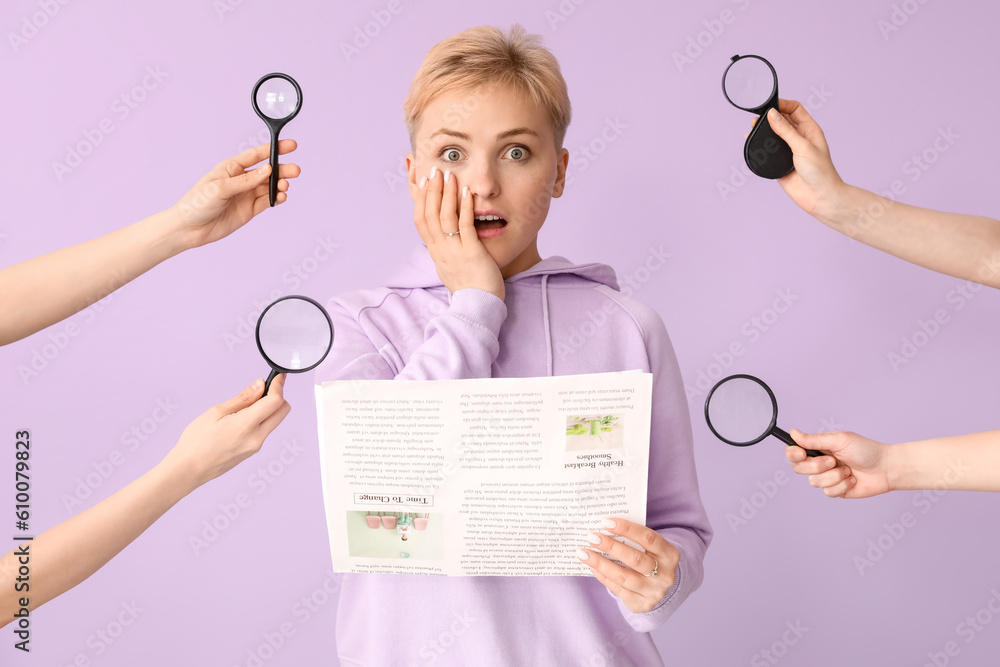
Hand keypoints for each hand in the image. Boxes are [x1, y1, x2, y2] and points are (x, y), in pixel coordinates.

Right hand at [159, 374, 290, 490]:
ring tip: (244, 405)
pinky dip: (260, 420)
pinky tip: (241, 418)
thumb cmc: (196, 441)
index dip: (279, 385)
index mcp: (247, 425)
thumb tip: (260, 385)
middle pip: (283, 411)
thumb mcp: (217, 412)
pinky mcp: (252, 452)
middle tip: (262, 388)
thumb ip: (243, 398)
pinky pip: (264, 431)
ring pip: (274, 421)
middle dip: (277, 396)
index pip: (276, 401)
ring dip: (268, 409)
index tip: (278, 376)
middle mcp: (257, 438)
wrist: (188, 469)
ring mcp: (256, 447)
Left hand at [171, 141, 300, 248]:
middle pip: (267, 171)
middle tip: (295, 170)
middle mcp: (241, 179)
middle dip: (282, 169)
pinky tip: (281, 196)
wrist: (190, 229)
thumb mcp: (221, 188)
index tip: (291, 145)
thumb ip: (246, 180)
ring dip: (280, 185)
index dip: (274, 149)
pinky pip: (267, 201)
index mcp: (231, 168)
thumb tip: (267, 170)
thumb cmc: (198, 203)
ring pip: (269, 186)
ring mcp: (246, 195)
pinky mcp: (250, 210)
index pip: (257, 155)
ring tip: (285, 186)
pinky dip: (276, 198)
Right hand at [413, 166, 504, 300]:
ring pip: (444, 218)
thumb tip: (444, 239)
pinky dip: (464, 207)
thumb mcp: (451, 267)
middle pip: (428, 215)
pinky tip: (466, 192)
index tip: (423, 183)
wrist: (479, 308)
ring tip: (448, 175)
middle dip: (430, 191)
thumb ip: (447, 251)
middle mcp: (440, 251)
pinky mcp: (471, 253)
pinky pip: (465, 226)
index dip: (420, 200)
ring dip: (445, 194)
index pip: (420, 222)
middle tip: (434, 171)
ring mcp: (454, 252)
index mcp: (435, 253)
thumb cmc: (470, 288)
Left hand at [576, 517, 679, 613]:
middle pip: (635, 559)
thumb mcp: (650, 547)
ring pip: (624, 577)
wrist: (660, 585)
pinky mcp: (642, 604)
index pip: (649, 538)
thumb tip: (604, 528)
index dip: (628, 529)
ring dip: (601, 563)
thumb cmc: (650, 557)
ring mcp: (654, 592)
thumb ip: (633, 538)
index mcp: (670, 555)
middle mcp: (665, 575)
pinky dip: (603, 576)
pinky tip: (592, 567)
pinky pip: (618, 589)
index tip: (606, 522)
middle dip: (611, 547)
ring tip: (583, 553)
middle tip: (592, 537)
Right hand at [761, 100, 847, 223]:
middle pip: (782, 120)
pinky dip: (759, 146)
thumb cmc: (820, 172)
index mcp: (809, 129)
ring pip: (773, 135)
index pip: (795, 109)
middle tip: (758, 119)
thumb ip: (786, 131)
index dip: (783, 104)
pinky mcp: (779, 163)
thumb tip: (772, 114)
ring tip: (753, 128)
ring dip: (763, 131)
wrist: (819, 197)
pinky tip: (752, 142)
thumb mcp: (802, 147)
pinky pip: (767, 151)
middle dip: (770, 116)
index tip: (769, 106)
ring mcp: (788, 150)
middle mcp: (798, 138)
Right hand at [786, 429, 892, 498]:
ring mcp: (827, 477)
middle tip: (833, 461)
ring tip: (848, 470)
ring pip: (814, 482)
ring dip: (834, 476)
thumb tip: (793, 433)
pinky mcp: (835, 490)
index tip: (802, 454)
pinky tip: (852, 479)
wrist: (886, 468)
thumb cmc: (865, 450)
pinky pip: (828, 492)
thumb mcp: (839, 440)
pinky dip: (842, 485)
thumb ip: (814, 439)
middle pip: (799, 468)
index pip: (793, 452)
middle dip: (817, 466)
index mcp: (818, 447)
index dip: (793, 454)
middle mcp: (819, 462)